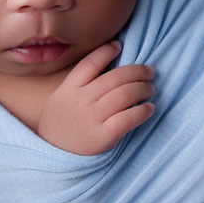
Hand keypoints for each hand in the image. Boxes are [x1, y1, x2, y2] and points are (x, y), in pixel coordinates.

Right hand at [37, 41, 155, 154]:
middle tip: (149, 72)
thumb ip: (79, 85)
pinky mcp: (103, 136)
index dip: (106, 51)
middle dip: (137, 71)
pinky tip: (149, 108)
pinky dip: (142, 111)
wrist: (52, 156)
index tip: (120, 46)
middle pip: (114, 77)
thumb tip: (109, 67)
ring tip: (151, 89)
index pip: (90, 63)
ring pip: (124, 94)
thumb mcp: (60, 100)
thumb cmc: (61, 126)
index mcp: (69, 89)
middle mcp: (81, 100)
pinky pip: (128, 118)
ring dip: (142, 88)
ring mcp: (91, 118)